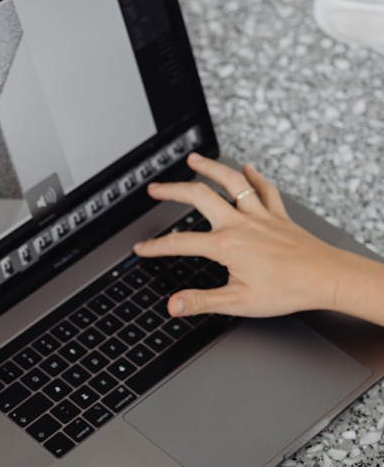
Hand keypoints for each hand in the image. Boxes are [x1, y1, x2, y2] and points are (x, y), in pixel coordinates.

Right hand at [133, 153, 347, 318]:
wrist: (325, 278)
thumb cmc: (287, 290)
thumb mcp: (238, 302)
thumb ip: (201, 301)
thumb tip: (174, 305)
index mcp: (227, 246)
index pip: (181, 243)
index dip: (156, 246)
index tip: (142, 248)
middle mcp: (241, 224)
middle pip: (199, 197)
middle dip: (172, 190)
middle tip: (155, 189)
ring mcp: (260, 216)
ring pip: (231, 183)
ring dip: (209, 168)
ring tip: (193, 160)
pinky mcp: (278, 216)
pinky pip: (264, 190)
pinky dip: (254, 177)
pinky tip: (247, 168)